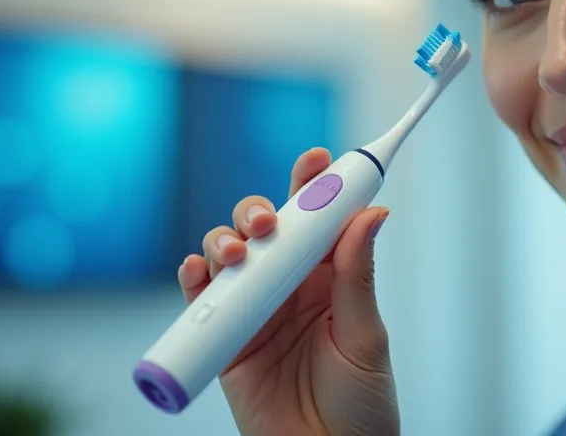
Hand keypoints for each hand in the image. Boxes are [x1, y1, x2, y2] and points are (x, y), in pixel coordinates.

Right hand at [178, 147, 398, 435]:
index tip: (317, 158)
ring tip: (236, 253)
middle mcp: (290, 287)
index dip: (315, 185)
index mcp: (332, 278)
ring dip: (226, 240)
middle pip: (267, 229)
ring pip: (231, 254)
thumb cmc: (362, 406)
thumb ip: (358, 276)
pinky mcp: (224, 340)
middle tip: (267, 221)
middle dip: (260, 210)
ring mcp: (255, 310)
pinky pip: (201, 299)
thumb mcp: (366, 337)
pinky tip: (198, 269)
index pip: (321, 221)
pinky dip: (193, 278)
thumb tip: (372, 214)